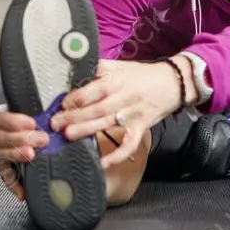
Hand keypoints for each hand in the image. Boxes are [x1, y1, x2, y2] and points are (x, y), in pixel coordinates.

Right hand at [0, 103, 47, 201]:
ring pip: (1, 154)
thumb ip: (47, 109)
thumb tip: (59, 107)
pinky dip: (14, 184)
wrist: (49, 142)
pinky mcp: (7, 170)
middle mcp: (0, 135)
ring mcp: (2, 153)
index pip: (0, 117)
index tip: (32, 123)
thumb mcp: (46, 111)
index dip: (14, 121)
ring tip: (32, 156)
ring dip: (17, 155)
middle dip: (20, 138)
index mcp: (5, 118)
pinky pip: (6, 177)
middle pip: (0, 137)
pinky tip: (22, 190)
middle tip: (41, 140)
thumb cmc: (45, 122)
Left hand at [50, 59, 186, 168]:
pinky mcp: (141, 129)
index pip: (95, 89)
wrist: (174, 84)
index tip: (62, 104)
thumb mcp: (121, 66)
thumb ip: (99, 68)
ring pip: (108, 124)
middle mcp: (125, 98)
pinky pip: (129, 145)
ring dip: (87, 131)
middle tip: (56, 123)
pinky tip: (102, 163)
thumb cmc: (143, 75)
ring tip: (68, 136)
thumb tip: (76, 70)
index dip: (78, 97)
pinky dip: (117, 155)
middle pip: (97, 109)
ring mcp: (133, 115)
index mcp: (119, 81)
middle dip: (74, 116)